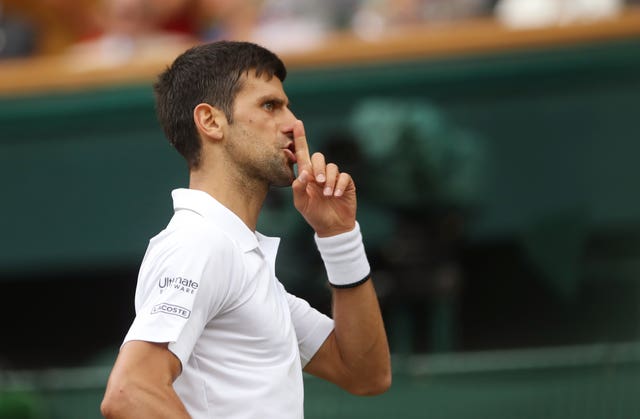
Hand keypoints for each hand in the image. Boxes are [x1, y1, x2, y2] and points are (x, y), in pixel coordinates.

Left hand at [291, 120, 356, 236]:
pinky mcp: (346, 183)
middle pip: (318, 157)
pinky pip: (344, 176)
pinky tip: (336, 195)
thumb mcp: (301, 204)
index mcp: (307, 176)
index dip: (300, 139)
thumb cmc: (314, 215)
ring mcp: (334, 178)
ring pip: (332, 167)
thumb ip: (298, 188)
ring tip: (327, 194)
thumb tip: (302, 172)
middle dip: (318, 167)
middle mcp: (320, 173)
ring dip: (329, 180)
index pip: (302, 154)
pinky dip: (339, 185)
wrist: (332, 227)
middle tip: (318, 182)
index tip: (297, 124)